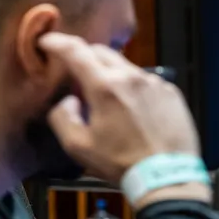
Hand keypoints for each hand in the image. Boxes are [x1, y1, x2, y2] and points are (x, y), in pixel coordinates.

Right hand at [38, 33, 201, 185]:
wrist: (168, 176)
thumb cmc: (120, 163)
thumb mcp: (78, 146)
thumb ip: (63, 117)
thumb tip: (69, 100)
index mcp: (106, 87)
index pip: (76, 51)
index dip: (57, 43)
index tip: (47, 42)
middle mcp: (132, 76)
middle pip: (102, 52)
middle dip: (84, 57)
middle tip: (76, 74)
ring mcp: (156, 83)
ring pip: (126, 66)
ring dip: (111, 74)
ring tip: (108, 99)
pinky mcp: (172, 93)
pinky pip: (146, 81)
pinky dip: (133, 87)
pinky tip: (134, 109)